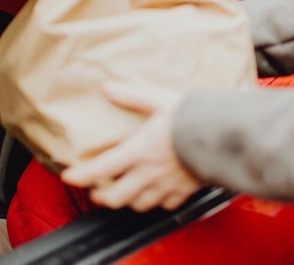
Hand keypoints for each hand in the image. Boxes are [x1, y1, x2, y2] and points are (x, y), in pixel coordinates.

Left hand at [61, 83, 202, 211]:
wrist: (224, 134)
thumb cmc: (193, 115)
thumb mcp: (158, 99)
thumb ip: (131, 95)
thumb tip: (107, 87)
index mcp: (138, 151)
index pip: (100, 170)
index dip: (80, 176)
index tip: (68, 176)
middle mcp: (149, 173)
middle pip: (116, 197)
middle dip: (102, 196)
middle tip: (97, 190)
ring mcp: (167, 185)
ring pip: (139, 205)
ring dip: (128, 200)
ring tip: (125, 192)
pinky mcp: (185, 190)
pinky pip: (167, 205)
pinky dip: (158, 202)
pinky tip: (158, 193)